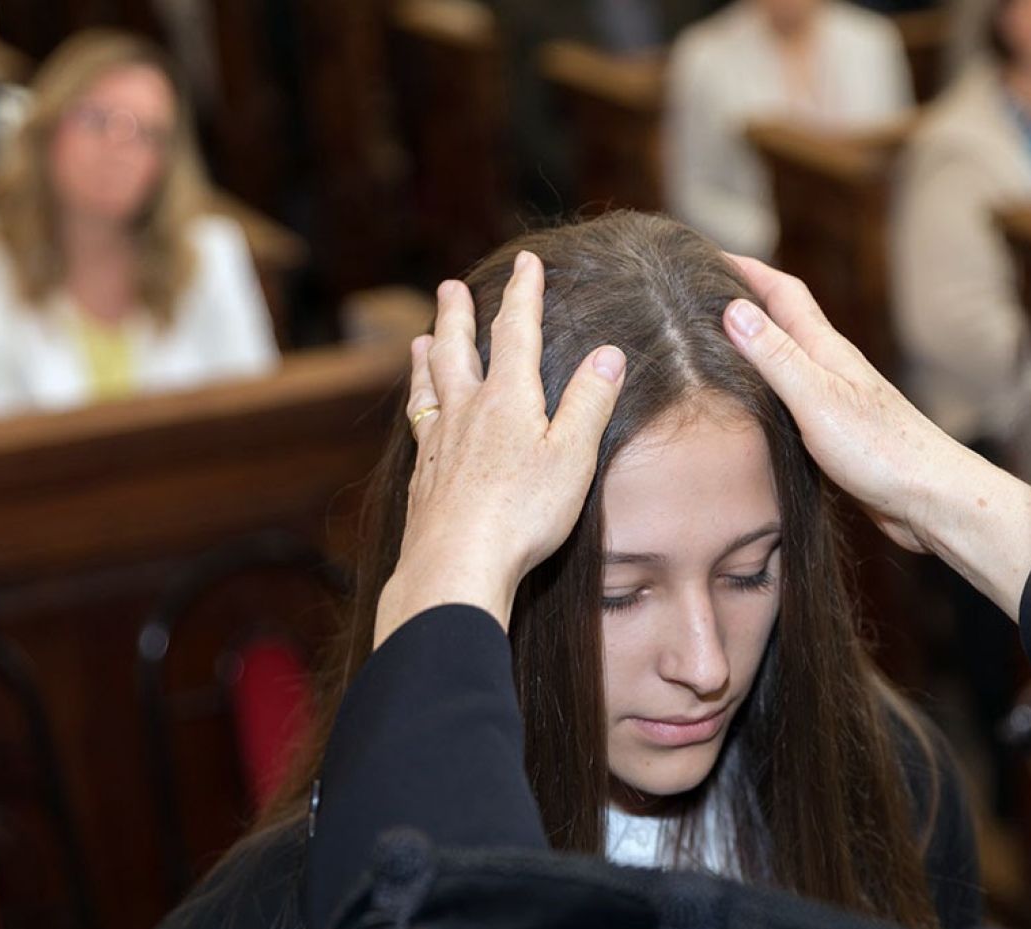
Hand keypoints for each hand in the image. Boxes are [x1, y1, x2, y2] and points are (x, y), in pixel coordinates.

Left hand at [374, 251, 624, 643]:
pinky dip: (420, 410)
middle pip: (458, 351)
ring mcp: (439, 446)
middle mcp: (466, 413)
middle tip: (451, 288)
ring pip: (430, 388)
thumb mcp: (573, 455)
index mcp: (507, 400)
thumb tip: (609, 353)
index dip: (523, 294)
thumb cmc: (523, 513)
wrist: (457, 563)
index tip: (527, 262)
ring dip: (427, 359)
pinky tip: (421, 421)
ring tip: (420, 340)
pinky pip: (420, 429)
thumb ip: (590, 402)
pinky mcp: (424, 479)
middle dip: (459, 315)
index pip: (516, 333)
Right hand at [720, 255, 1030, 619]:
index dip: (745, 269)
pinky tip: (753, 401)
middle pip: (783, 319)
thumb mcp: (817, 398)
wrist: (929, 497)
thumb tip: (733, 309)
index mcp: (825, 349)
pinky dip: (766, 386)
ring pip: (787, 358)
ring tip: (716, 341)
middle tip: (701, 293)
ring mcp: (835, 397)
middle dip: (744, 299)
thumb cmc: (880, 450)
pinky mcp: (836, 430)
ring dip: (754, 343)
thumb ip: (776, 356)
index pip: (782, 292)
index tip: (705, 254)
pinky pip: (792, 395)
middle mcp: (830, 365)